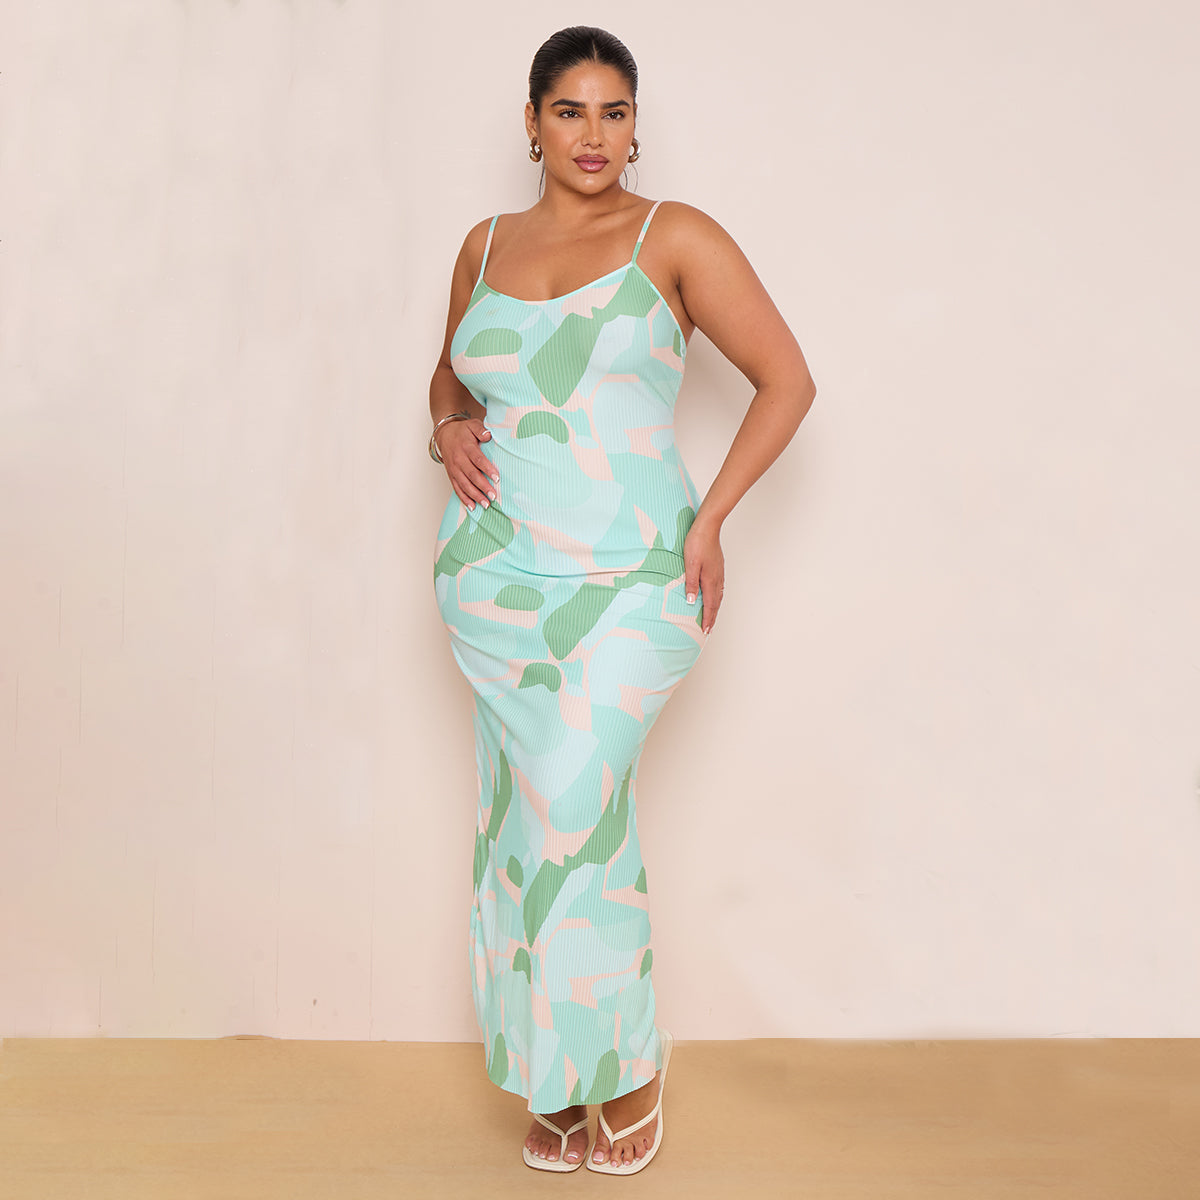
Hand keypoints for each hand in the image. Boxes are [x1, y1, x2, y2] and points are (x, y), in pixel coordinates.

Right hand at [437, 418, 498, 509]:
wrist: (444, 435)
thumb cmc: (462, 431)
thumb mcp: (472, 425)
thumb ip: (480, 429)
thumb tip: (488, 435)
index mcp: (466, 447)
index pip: (477, 459)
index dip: (487, 469)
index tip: (496, 478)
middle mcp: (459, 460)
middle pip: (471, 475)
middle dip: (483, 486)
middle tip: (493, 496)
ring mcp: (454, 469)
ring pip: (464, 485)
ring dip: (475, 496)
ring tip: (486, 504)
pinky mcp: (451, 476)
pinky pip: (457, 489)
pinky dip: (464, 499)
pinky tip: (472, 507)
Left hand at [683, 519, 724, 633]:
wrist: (707, 527)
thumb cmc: (697, 543)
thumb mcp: (690, 564)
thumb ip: (691, 583)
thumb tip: (691, 601)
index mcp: (710, 580)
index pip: (709, 605)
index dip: (707, 618)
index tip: (706, 630)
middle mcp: (717, 578)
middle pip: (716, 603)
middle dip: (713, 617)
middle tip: (709, 629)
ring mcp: (719, 572)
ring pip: (718, 595)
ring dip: (715, 608)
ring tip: (712, 616)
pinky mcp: (718, 567)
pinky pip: (719, 587)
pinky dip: (716, 597)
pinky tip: (714, 596)